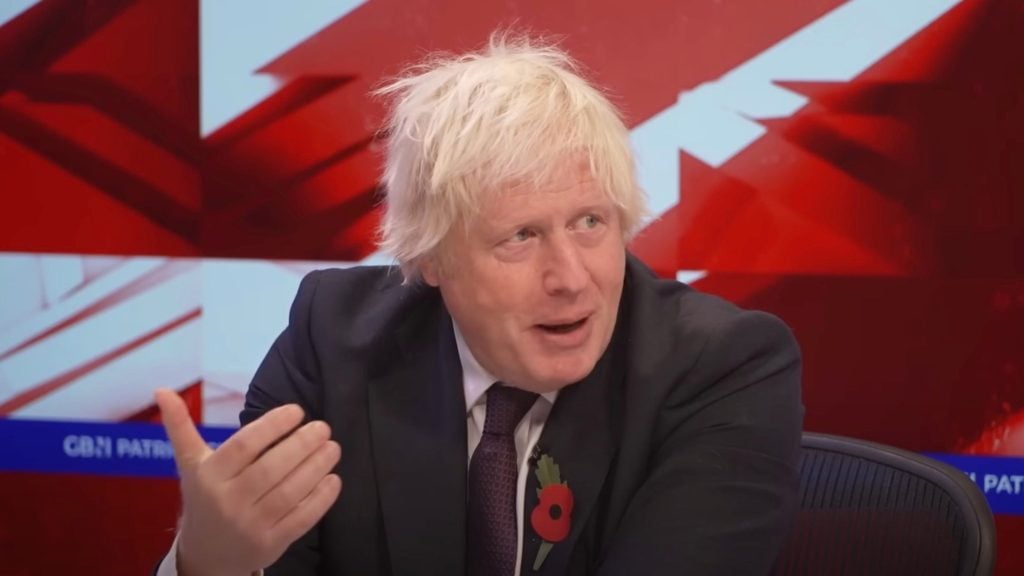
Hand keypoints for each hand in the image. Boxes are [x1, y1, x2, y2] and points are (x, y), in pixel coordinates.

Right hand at [155, 389, 341, 575]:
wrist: (206, 555)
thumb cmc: (205, 498)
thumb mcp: (190, 464)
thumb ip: (180, 427)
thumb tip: (161, 390)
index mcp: (209, 477)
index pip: (244, 445)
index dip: (273, 425)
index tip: (296, 411)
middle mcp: (228, 501)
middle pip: (272, 468)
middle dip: (302, 444)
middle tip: (323, 427)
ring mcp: (251, 525)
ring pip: (290, 492)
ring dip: (317, 467)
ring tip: (333, 447)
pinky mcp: (271, 543)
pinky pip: (302, 518)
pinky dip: (321, 498)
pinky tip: (333, 479)